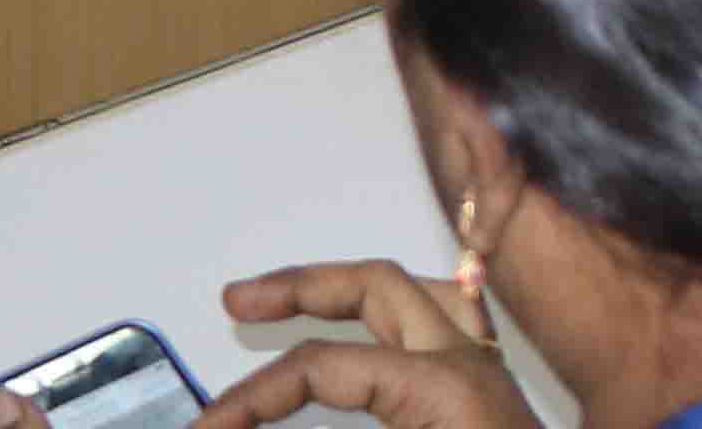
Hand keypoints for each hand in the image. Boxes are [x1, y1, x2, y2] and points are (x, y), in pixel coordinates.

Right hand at [188, 259, 536, 428]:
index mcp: (443, 389)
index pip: (325, 365)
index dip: (255, 396)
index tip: (207, 427)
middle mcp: (469, 363)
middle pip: (377, 287)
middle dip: (303, 286)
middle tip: (236, 302)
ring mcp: (489, 373)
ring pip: (418, 291)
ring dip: (352, 288)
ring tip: (294, 298)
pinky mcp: (494, 397)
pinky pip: (450, 322)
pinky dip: (402, 312)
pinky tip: (375, 325)